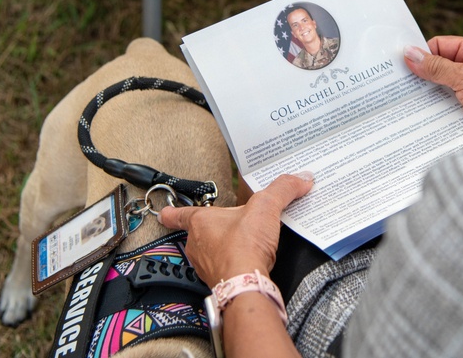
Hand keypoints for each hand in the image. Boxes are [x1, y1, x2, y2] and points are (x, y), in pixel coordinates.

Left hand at [160, 172, 313, 286]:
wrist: (245, 284)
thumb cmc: (243, 246)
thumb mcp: (265, 207)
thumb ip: (282, 189)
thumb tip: (299, 178)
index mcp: (201, 222)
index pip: (181, 214)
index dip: (172, 212)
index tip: (163, 212)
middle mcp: (197, 245)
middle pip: (200, 233)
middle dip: (212, 230)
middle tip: (226, 225)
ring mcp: (206, 265)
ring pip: (210, 253)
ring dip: (223, 249)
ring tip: (242, 243)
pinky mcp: (218, 280)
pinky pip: (222, 269)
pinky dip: (233, 264)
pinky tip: (248, 260)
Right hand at [404, 36, 462, 130]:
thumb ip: (436, 67)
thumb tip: (411, 54)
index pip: (441, 45)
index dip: (423, 54)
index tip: (405, 65)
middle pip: (441, 65)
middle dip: (425, 75)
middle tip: (405, 85)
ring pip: (445, 84)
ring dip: (433, 93)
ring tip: (415, 101)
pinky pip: (452, 100)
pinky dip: (442, 105)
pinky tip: (431, 113)